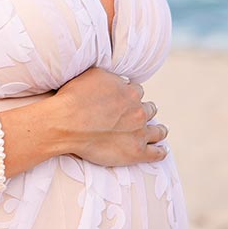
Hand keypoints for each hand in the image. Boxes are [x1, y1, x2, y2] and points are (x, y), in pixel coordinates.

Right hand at [50, 67, 167, 167]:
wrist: (65, 124)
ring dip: (158, 130)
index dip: (130, 95)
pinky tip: (162, 150)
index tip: (124, 100)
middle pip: (149, 109)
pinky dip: (160, 151)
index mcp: (131, 92)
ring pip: (158, 131)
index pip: (137, 91)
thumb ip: (112, 78)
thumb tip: (120, 81)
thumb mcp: (94, 75)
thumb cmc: (74, 98)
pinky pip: (156, 153)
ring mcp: (139, 133)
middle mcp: (139, 111)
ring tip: (159, 131)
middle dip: (143, 111)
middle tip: (136, 115)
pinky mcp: (136, 152)